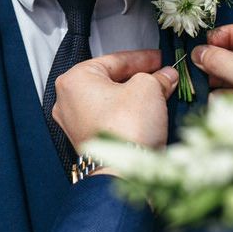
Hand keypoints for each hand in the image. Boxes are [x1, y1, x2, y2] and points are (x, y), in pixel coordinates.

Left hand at [52, 50, 177, 153]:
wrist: (124, 173)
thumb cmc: (126, 129)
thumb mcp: (148, 88)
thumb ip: (156, 77)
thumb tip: (165, 76)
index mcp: (74, 79)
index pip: (114, 60)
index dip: (141, 58)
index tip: (158, 58)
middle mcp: (68, 100)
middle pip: (110, 80)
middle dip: (138, 77)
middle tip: (160, 75)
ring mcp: (74, 123)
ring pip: (109, 100)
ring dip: (133, 96)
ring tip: (157, 93)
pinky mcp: (86, 141)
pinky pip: (108, 119)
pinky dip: (126, 113)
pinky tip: (145, 112)